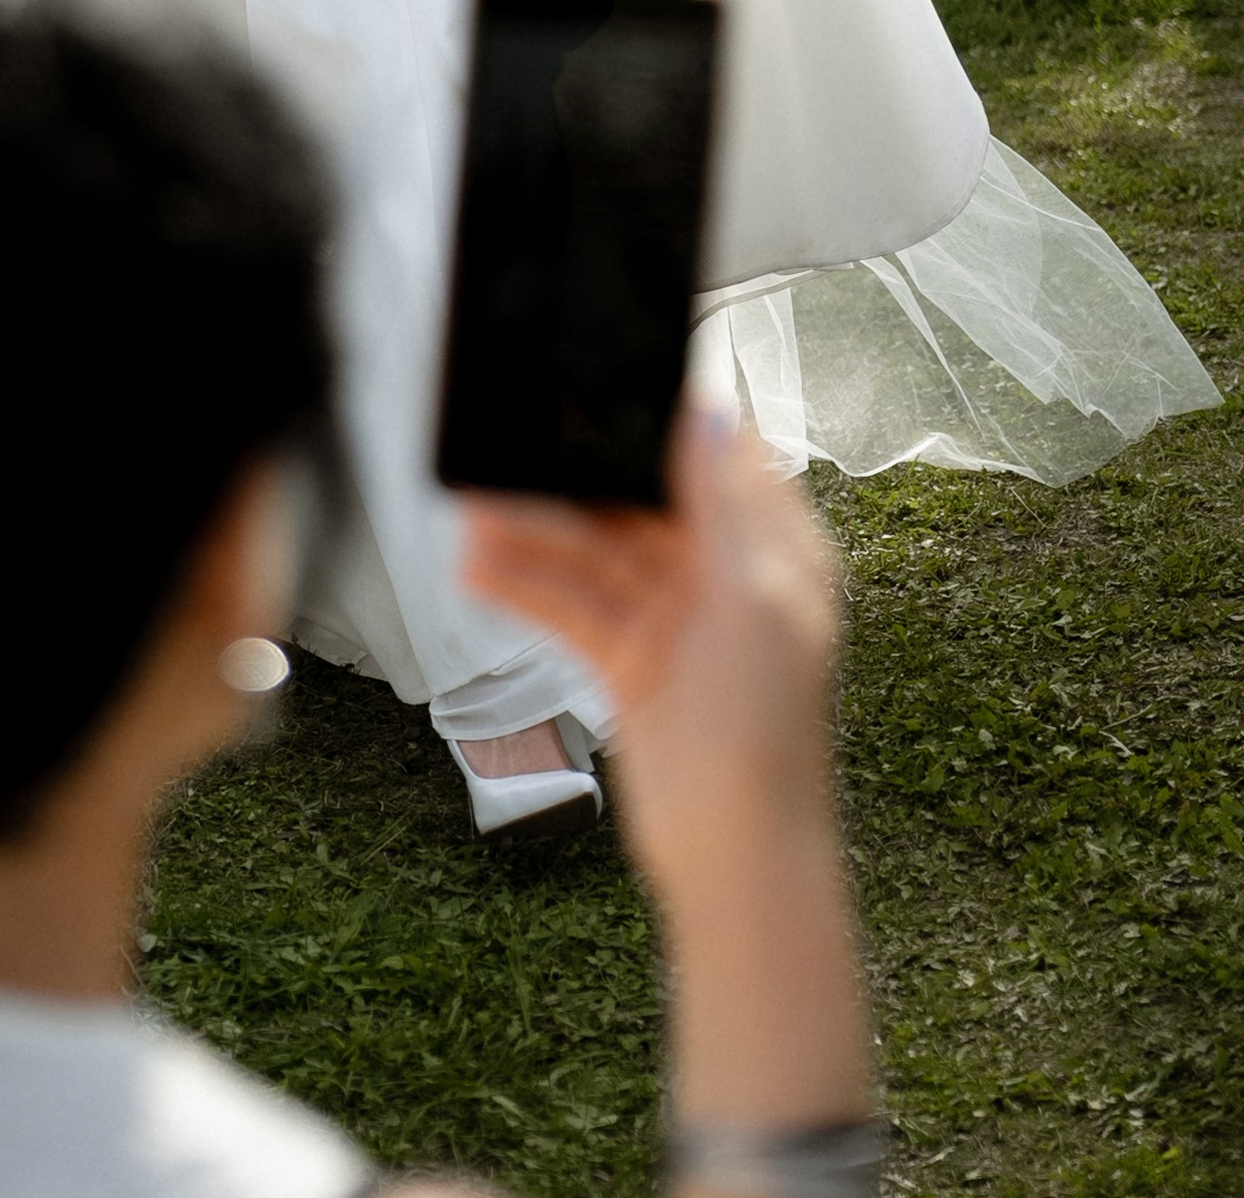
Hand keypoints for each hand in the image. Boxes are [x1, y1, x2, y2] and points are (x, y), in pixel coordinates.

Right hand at [459, 411, 839, 890]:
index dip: (660, 417)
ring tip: (470, 514)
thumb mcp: (756, 602)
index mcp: (773, 548)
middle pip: (637, 501)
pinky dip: (525, 589)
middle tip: (510, 445)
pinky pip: (568, 607)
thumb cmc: (769, 736)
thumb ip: (723, 506)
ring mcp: (670, 619)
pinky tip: (477, 570)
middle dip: (575, 477)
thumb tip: (709, 412)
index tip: (596, 381)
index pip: (714, 456)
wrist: (737, 862)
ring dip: (532, 534)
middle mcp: (722, 574)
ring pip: (591, 553)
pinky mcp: (626, 660)